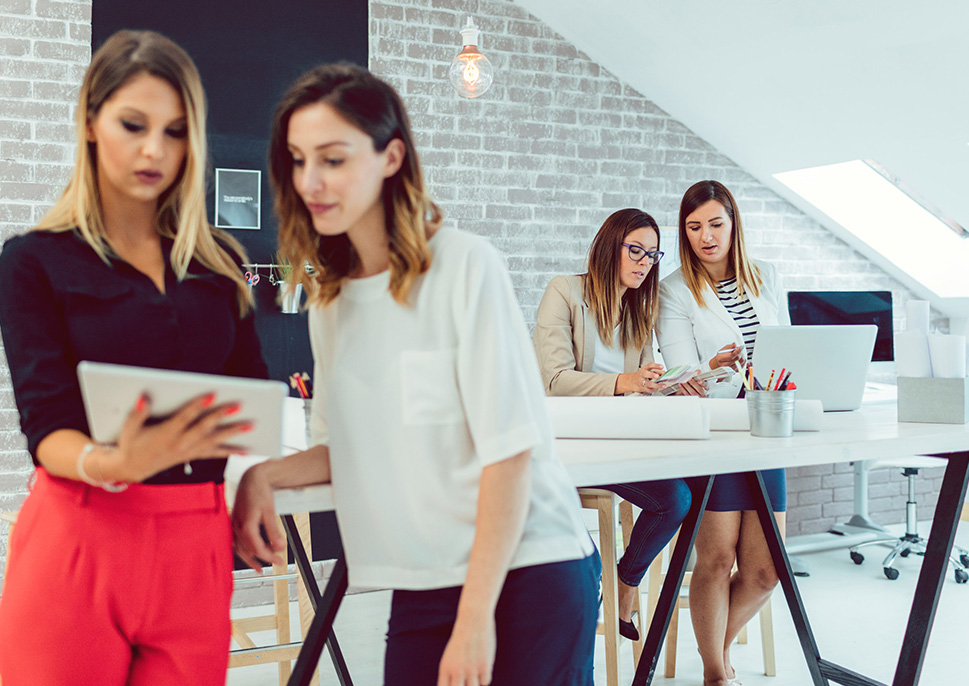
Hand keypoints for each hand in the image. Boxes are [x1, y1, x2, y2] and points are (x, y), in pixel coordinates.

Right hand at [104, 393, 251, 482]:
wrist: (130, 468)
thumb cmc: (130, 442)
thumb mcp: (128, 427)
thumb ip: (138, 412)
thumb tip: (145, 397)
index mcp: (165, 433)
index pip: (184, 417)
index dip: (198, 406)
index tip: (213, 394)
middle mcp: (180, 443)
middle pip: (204, 428)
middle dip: (222, 416)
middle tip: (239, 405)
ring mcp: (188, 451)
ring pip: (215, 441)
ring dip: (234, 433)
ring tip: (252, 425)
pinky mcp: (192, 455)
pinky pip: (215, 454)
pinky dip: (231, 451)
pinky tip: (248, 449)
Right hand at [231, 462, 286, 571]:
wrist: (252, 477)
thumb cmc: (260, 491)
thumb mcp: (270, 511)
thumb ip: (274, 531)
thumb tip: (280, 547)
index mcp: (245, 525)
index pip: (257, 548)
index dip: (269, 557)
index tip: (279, 560)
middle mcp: (236, 526)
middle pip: (249, 550)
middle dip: (263, 558)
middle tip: (276, 563)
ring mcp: (234, 524)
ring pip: (239, 548)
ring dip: (250, 558)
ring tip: (259, 567)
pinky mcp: (234, 522)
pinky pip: (236, 541)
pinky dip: (243, 550)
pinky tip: (248, 553)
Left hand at [437, 614, 496, 685]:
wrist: (473, 619)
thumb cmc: (462, 639)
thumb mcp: (450, 656)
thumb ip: (451, 674)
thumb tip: (458, 685)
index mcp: (445, 668)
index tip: (457, 683)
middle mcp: (456, 671)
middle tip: (467, 680)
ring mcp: (470, 670)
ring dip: (475, 683)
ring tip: (475, 672)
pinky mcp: (484, 666)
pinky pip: (485, 682)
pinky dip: (485, 676)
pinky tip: (483, 665)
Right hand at [617, 362, 664, 394]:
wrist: (630, 381)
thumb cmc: (640, 376)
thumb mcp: (646, 371)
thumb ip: (656, 371)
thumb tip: (664, 373)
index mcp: (644, 369)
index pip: (650, 365)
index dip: (656, 365)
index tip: (661, 366)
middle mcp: (642, 375)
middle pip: (646, 374)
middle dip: (652, 375)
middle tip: (657, 376)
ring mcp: (641, 382)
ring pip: (648, 383)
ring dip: (656, 385)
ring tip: (663, 385)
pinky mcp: (641, 388)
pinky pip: (648, 390)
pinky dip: (653, 390)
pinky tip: (656, 389)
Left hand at [674, 371, 706, 396]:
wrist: (692, 391)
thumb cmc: (696, 385)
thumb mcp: (698, 379)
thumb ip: (698, 374)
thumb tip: (697, 371)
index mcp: (706, 388)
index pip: (706, 385)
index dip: (703, 383)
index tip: (699, 381)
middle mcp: (702, 393)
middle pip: (699, 390)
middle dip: (694, 384)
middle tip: (689, 379)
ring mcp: (697, 397)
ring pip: (693, 393)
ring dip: (687, 386)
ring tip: (683, 381)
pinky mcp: (691, 399)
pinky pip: (687, 395)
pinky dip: (683, 389)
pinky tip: (680, 385)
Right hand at [709, 343, 744, 372]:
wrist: (720, 362)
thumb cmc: (722, 355)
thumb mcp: (723, 349)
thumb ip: (729, 346)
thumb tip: (734, 345)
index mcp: (720, 358)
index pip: (731, 355)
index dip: (737, 351)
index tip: (741, 347)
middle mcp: (725, 365)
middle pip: (736, 359)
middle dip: (740, 353)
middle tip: (739, 349)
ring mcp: (730, 369)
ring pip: (740, 362)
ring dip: (742, 357)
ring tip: (739, 354)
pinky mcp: (734, 371)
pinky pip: (742, 366)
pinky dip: (742, 361)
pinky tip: (740, 358)